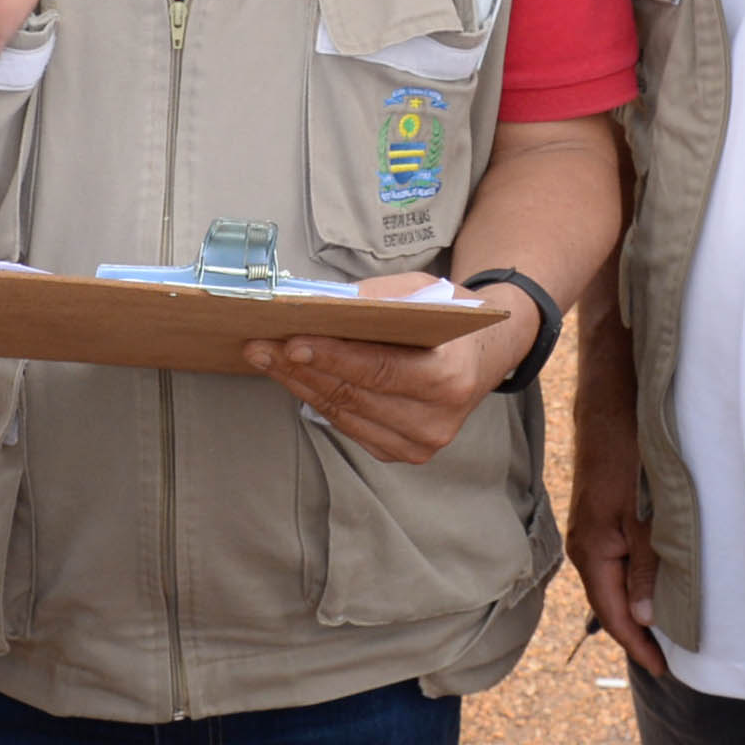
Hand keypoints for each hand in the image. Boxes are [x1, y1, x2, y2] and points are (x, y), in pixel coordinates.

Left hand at [243, 273, 536, 465]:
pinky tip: (293, 377)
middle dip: (300, 368)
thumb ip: (378, 299)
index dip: (332, 357)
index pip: (378, 370)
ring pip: (343, 413)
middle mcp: (436, 421)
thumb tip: (320, 305)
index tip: (291, 342)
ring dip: (298, 384)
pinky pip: (347, 425)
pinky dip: (317, 399)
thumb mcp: (424, 292)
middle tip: (260, 344)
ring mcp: (418, 443)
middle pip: (353, 395)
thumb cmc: (452, 318)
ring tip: (265, 357)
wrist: (484, 356)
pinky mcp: (401, 452)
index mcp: (450, 378)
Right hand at [566, 384, 665, 677]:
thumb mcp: (645, 513)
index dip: (637, 646)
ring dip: (639, 604)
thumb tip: (647, 617)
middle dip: (638, 631)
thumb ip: (647, 565)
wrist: (612, 397)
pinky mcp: (604, 512)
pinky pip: (619, 558)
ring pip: (616, 579)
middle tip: (671, 658)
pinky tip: (658, 581)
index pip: (613, 614)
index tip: (664, 670)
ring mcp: (594, 528)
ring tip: (669, 629)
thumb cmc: (628, 449)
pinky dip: (638, 577)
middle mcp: (587, 544)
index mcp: (592, 550)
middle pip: (612, 601)